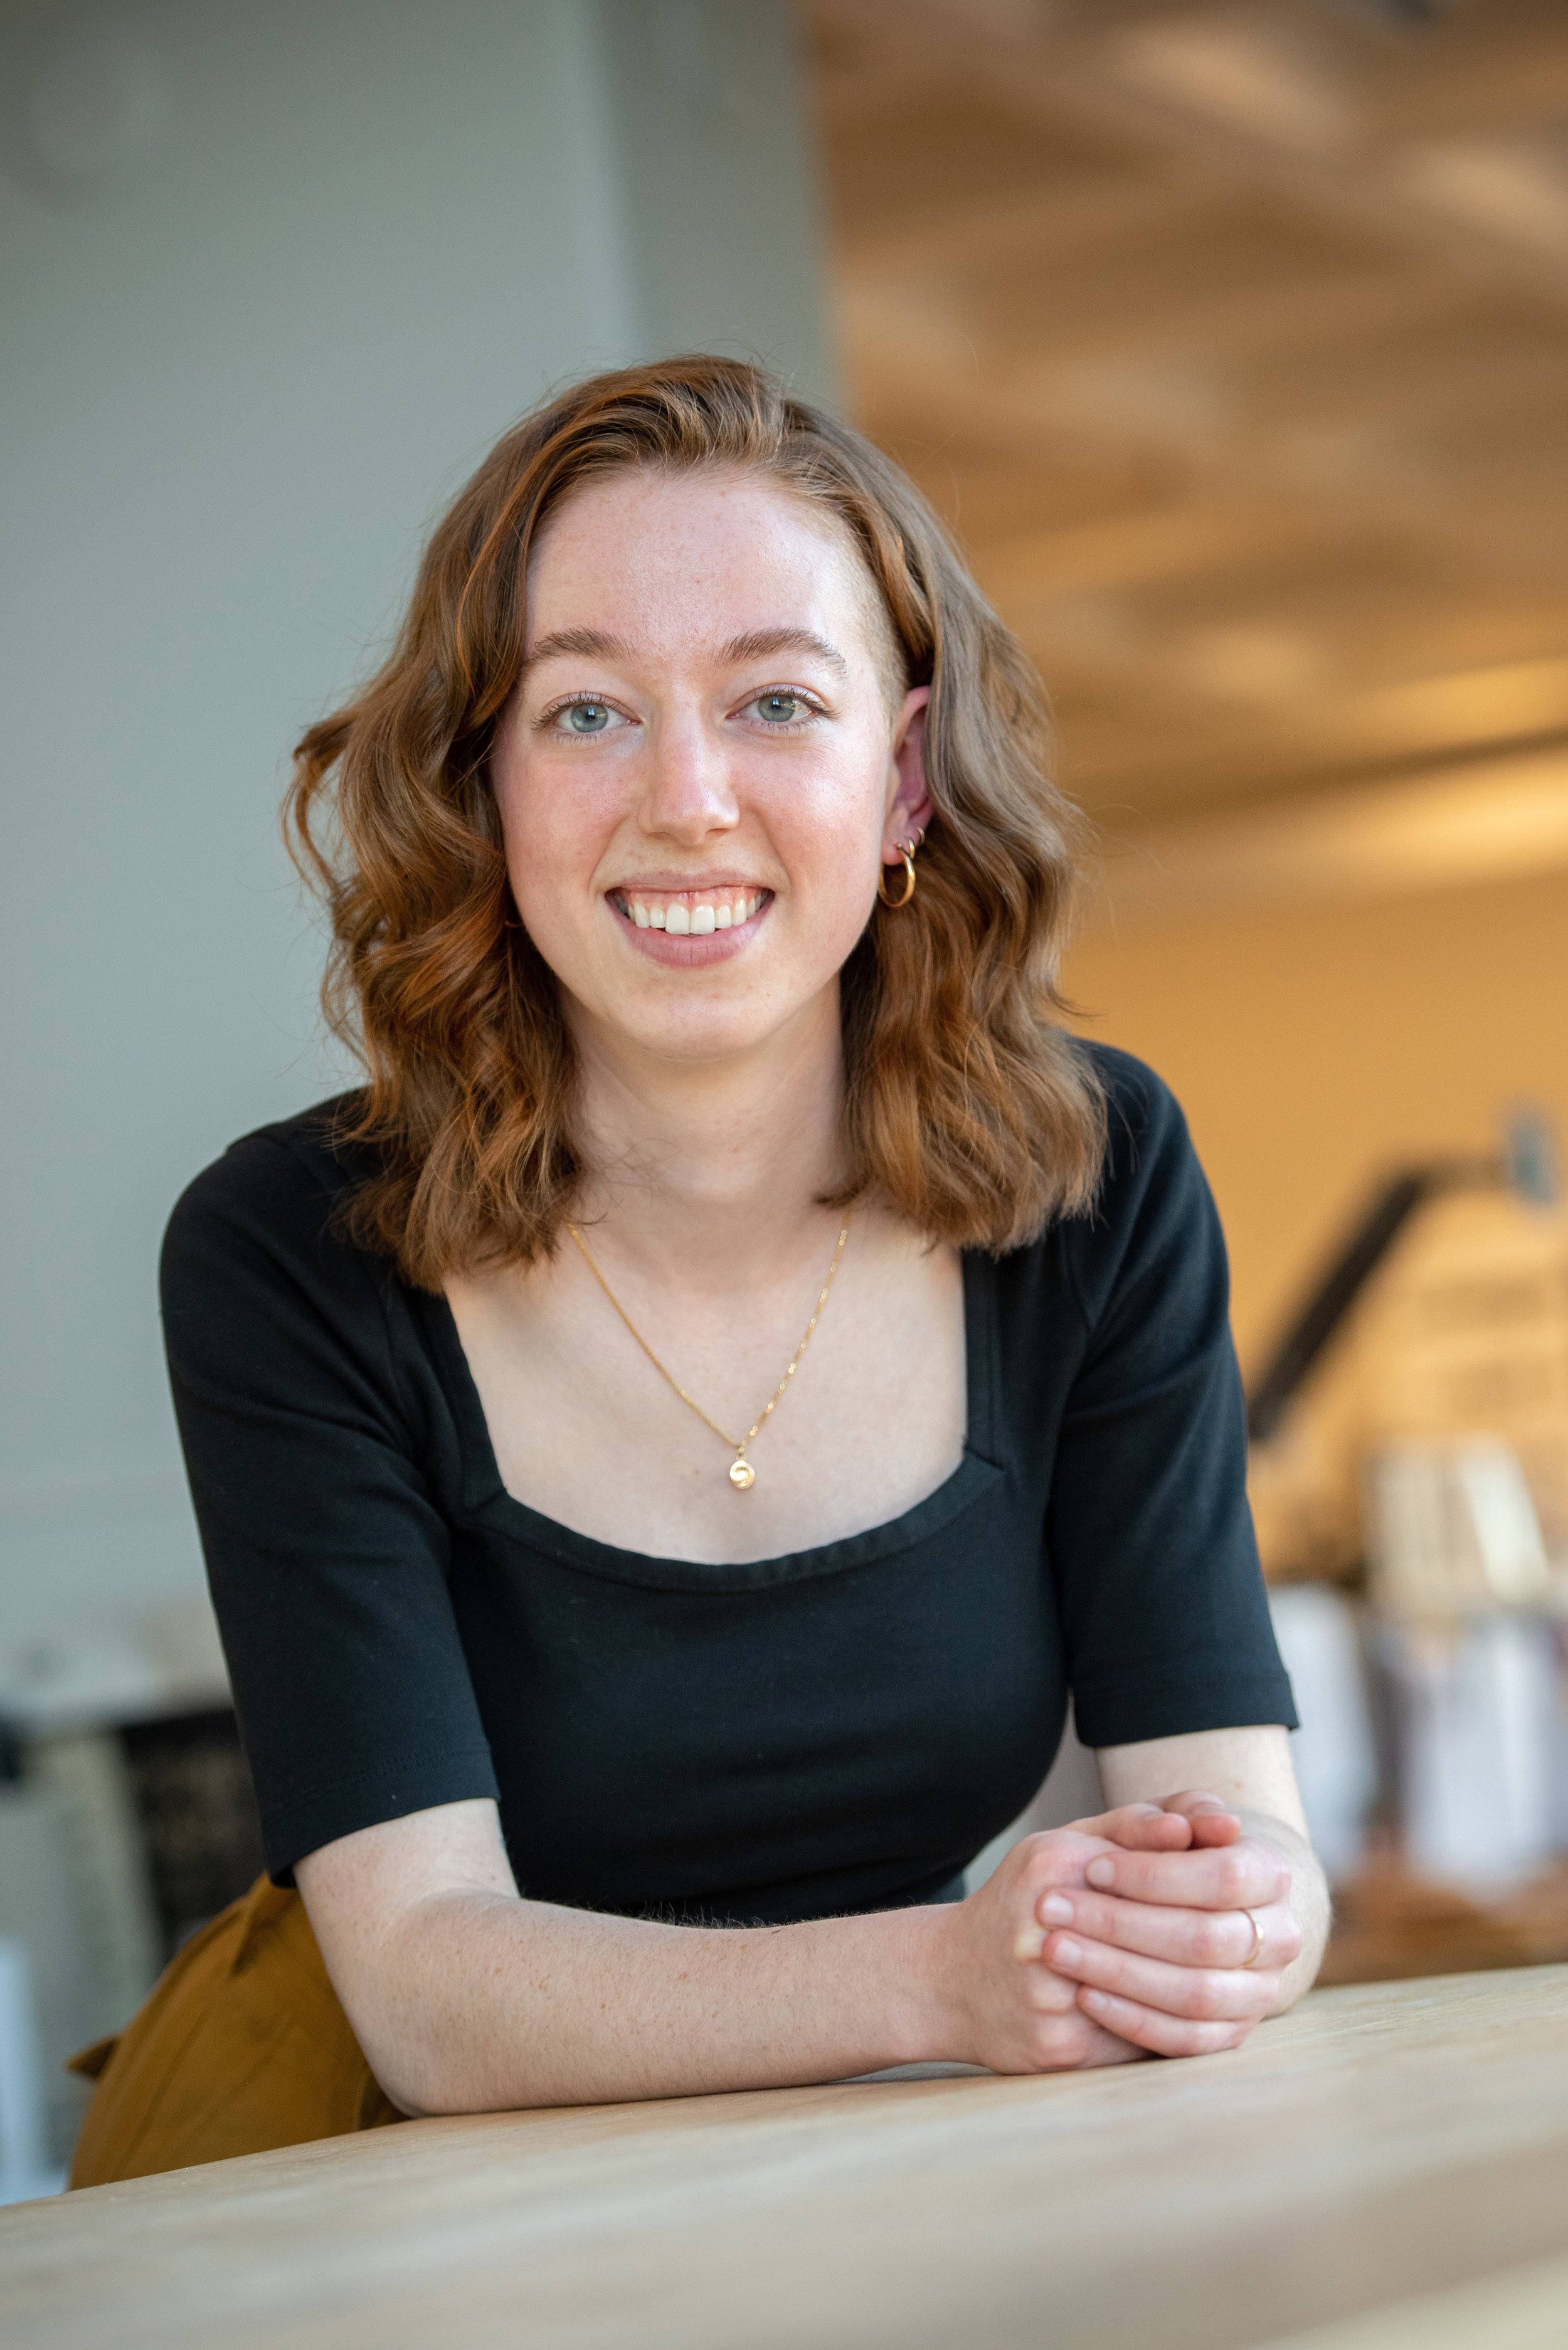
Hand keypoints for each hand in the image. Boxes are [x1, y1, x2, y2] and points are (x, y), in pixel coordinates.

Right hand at [934, 1803, 1225, 2074]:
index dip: (1217, 1876)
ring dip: (1218, 1983)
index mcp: (1056, 1864)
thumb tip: (1219, 1822)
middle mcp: (1048, 1925)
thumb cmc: (1023, 1903)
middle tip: (1256, 1930)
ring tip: (1237, 1969)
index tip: (1243, 1882)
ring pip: (1177, 1997)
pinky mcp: (1060, 2049)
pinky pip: (1149, 2044)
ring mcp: (1051, 1993)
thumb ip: (1139, 1824)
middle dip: (1229, 1935)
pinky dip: (1185, 2026)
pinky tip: (1201, 2010)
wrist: (947, 1979)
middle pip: (1187, 1937)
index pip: (1167, 1868)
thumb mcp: (1068, 1845)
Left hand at [1032, 1790, 1301, 2058]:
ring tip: (1056, 1949)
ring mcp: (1260, 1992)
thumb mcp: (1142, 1829)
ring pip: (1196, 1992)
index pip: (1225, 1875)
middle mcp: (1279, 1936)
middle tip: (1052, 1909)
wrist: (1154, 1913)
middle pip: (1206, 1938)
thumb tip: (1200, 1823)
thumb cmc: (1144, 1860)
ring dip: (1118, 1972)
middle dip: (1121, 1924)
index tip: (1092, 1866)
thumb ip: (1164, 1815)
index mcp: (1268, 1873)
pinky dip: (1132, 2019)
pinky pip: (1187, 2040)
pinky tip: (1085, 1995)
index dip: (1156, 1874)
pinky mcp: (1232, 2035)